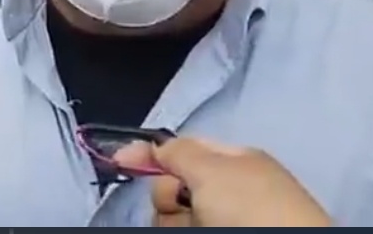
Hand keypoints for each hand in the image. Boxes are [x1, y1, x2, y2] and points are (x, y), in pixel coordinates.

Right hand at [114, 137, 331, 227]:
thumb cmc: (252, 207)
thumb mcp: (213, 168)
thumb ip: (178, 151)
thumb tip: (153, 147)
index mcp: (232, 163)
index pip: (182, 151)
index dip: (150, 154)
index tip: (120, 160)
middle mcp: (223, 193)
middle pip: (169, 187)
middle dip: (168, 195)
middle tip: (188, 204)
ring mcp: (217, 222)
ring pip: (170, 217)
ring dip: (174, 220)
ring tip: (200, 226)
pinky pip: (177, 230)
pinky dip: (178, 229)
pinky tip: (193, 231)